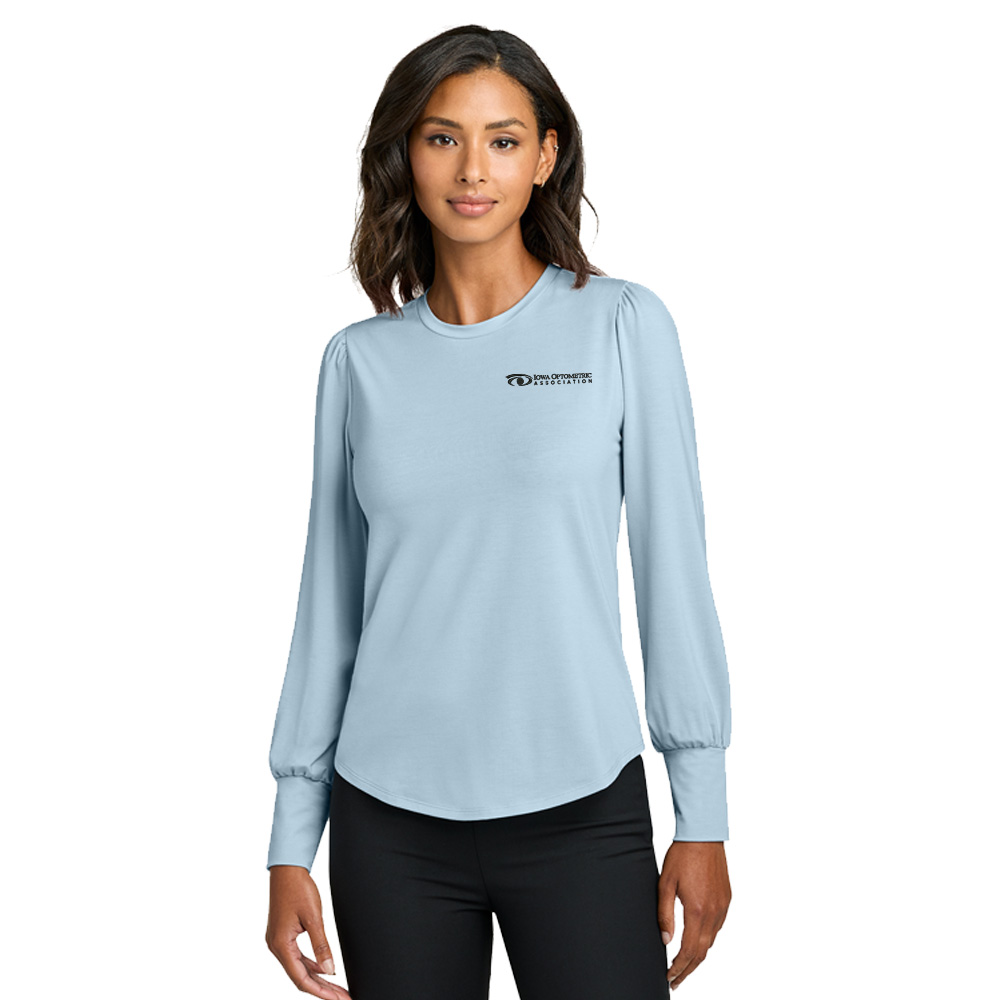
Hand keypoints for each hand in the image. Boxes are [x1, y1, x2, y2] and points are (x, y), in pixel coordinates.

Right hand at [266, 865, 351, 997]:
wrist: (286, 870)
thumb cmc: (298, 889)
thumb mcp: (313, 917)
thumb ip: (321, 946)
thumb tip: (330, 970)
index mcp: (281, 945)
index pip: (301, 979)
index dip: (321, 992)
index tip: (338, 999)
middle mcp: (276, 947)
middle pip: (300, 977)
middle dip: (322, 989)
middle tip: (343, 997)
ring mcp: (278, 941)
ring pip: (299, 968)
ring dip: (318, 979)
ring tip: (337, 988)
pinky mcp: (283, 935)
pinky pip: (297, 957)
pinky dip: (311, 965)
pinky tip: (325, 970)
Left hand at [658, 841, 730, 989]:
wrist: (703, 835)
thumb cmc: (682, 855)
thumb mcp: (665, 884)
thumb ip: (665, 914)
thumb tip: (665, 940)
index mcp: (697, 910)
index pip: (689, 951)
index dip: (678, 967)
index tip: (669, 976)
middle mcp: (713, 912)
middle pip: (702, 953)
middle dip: (688, 969)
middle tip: (675, 979)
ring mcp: (722, 907)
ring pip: (711, 941)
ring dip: (698, 956)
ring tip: (684, 964)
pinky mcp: (726, 900)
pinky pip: (717, 927)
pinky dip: (706, 939)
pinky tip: (697, 940)